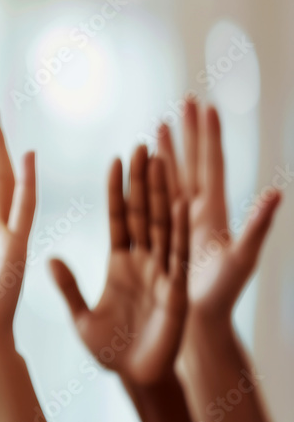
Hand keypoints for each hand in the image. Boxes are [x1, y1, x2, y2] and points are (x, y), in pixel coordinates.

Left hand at [50, 147, 189, 384]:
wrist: (135, 378)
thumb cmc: (110, 349)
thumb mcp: (81, 315)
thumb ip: (68, 286)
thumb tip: (49, 258)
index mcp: (121, 264)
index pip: (120, 218)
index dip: (118, 190)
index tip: (117, 159)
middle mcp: (143, 263)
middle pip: (144, 213)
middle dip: (143, 180)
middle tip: (143, 144)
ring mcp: (161, 274)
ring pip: (162, 226)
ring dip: (162, 195)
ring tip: (162, 162)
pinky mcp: (175, 292)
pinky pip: (176, 256)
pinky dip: (177, 230)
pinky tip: (179, 204)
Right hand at [156, 99, 281, 318]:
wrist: (198, 321)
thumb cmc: (220, 295)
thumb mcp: (242, 259)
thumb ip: (259, 225)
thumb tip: (276, 192)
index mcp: (213, 212)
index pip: (211, 165)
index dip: (208, 136)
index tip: (206, 105)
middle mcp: (198, 212)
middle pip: (193, 163)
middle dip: (189, 132)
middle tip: (186, 100)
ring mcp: (180, 222)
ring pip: (172, 178)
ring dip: (168, 151)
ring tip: (159, 125)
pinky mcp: (164, 235)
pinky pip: (153, 200)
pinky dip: (149, 180)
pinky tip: (144, 169)